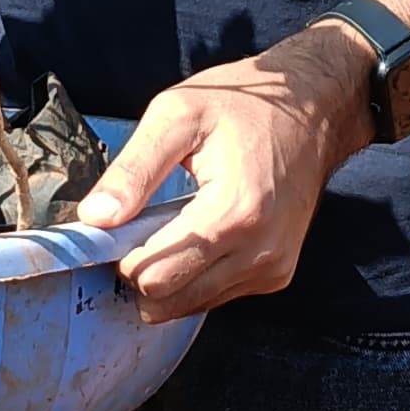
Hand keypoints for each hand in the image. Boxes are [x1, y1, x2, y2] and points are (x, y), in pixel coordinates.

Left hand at [80, 24, 374, 321]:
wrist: (314, 110)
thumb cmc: (245, 105)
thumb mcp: (178, 115)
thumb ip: (133, 170)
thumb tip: (95, 219)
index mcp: (233, 213)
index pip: (154, 275)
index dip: (123, 254)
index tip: (121, 223)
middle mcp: (259, 252)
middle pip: (168, 300)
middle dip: (141, 270)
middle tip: (142, 225)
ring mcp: (272, 268)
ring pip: (191, 305)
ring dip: (169, 276)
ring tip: (175, 225)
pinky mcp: (277, 274)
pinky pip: (216, 296)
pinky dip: (197, 276)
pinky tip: (201, 235)